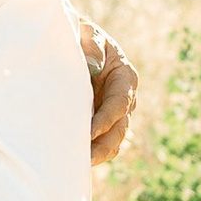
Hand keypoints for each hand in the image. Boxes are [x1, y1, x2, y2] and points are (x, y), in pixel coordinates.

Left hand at [80, 21, 137, 169]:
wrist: (75, 42)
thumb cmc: (82, 36)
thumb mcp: (88, 35)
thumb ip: (93, 48)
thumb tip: (93, 67)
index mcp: (125, 77)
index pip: (119, 103)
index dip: (106, 119)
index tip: (89, 131)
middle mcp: (124, 98)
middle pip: (120, 128)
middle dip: (104, 145)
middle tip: (85, 159)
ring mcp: (114, 112)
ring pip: (113, 140)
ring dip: (99, 154)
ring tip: (79, 165)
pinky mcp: (102, 120)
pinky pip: (102, 141)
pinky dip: (93, 152)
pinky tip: (76, 161)